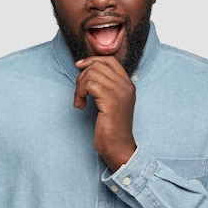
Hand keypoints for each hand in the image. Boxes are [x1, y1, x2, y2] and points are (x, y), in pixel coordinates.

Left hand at [74, 56, 136, 170]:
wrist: (118, 146)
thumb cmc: (111, 128)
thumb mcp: (111, 102)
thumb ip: (105, 86)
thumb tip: (86, 70)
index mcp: (128, 84)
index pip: (110, 60)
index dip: (92, 60)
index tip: (79, 66)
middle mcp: (126, 86)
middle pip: (97, 66)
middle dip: (81, 77)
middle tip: (79, 93)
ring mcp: (119, 93)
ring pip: (91, 74)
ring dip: (79, 87)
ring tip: (79, 101)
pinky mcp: (111, 101)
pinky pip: (89, 85)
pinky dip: (79, 94)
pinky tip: (80, 105)